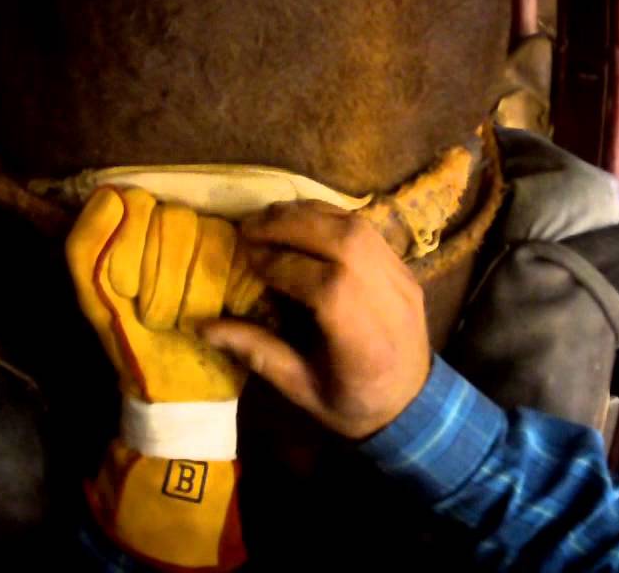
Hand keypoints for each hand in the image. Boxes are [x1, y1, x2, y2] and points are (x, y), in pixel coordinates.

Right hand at [198, 201, 430, 439]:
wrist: (414, 404)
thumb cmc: (353, 404)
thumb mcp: (302, 389)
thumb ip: (258, 352)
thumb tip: (204, 326)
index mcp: (364, 342)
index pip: (325, 285)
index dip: (281, 264)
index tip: (247, 258)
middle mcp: (388, 301)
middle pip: (344, 242)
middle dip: (291, 225)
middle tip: (250, 226)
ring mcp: (402, 279)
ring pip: (358, 227)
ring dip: (309, 214)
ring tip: (271, 217)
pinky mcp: (405, 267)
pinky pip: (368, 229)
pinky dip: (331, 217)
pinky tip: (302, 220)